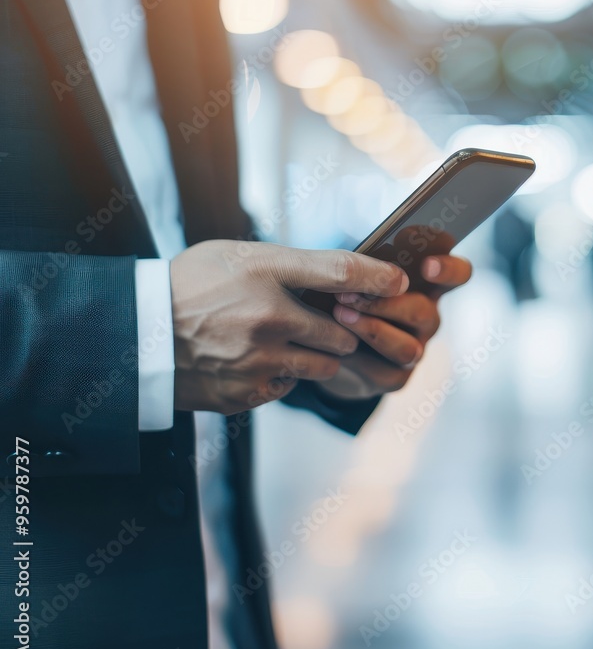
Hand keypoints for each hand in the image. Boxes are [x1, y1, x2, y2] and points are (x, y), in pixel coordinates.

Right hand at [170, 240, 407, 413]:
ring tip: (287, 341)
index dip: (379, 275)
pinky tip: (255, 361)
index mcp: (264, 272)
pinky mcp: (247, 393)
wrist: (135, 334)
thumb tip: (347, 276)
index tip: (401, 280)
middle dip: (340, 329)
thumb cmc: (191, 285)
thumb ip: (292, 265)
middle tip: (323, 322)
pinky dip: (283, 377)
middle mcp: (267, 317)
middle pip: (342, 331)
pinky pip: (289, 387)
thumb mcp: (239, 255)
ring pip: (324, 366)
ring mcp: (258, 360)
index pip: (340, 270)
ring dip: (317, 356)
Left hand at [317, 255, 472, 399]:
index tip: (427, 266)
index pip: (458, 274)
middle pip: (425, 313)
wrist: (330, 344)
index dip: (449, 270)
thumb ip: (366, 264)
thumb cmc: (348, 293)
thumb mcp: (357, 272)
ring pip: (406, 348)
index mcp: (427, 285)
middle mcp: (427, 318)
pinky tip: (333, 345)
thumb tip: (358, 258)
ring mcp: (416, 349)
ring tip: (339, 314)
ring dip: (372, 330)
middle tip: (350, 294)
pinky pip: (383, 371)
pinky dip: (356, 358)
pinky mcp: (396, 378)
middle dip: (387, 304)